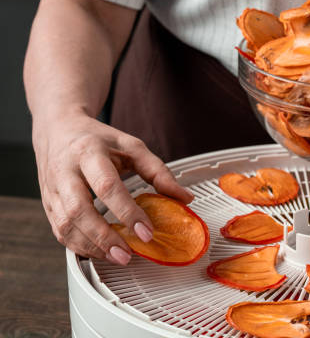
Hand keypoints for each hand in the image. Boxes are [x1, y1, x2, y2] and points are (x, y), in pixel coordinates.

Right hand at [33, 113, 192, 264]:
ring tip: (118, 257)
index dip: (127, 212)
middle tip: (128, 254)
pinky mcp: (47, 204)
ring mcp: (52, 189)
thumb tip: (184, 197)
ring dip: (92, 246)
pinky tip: (100, 252)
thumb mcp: (132, 146)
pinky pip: (59, 231)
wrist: (58, 129)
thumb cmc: (97, 139)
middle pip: (80, 209)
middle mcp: (65, 171)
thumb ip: (158, 172)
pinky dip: (80, 246)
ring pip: (66, 225)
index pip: (107, 186)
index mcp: (89, 152)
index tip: (146, 232)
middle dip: (104, 236)